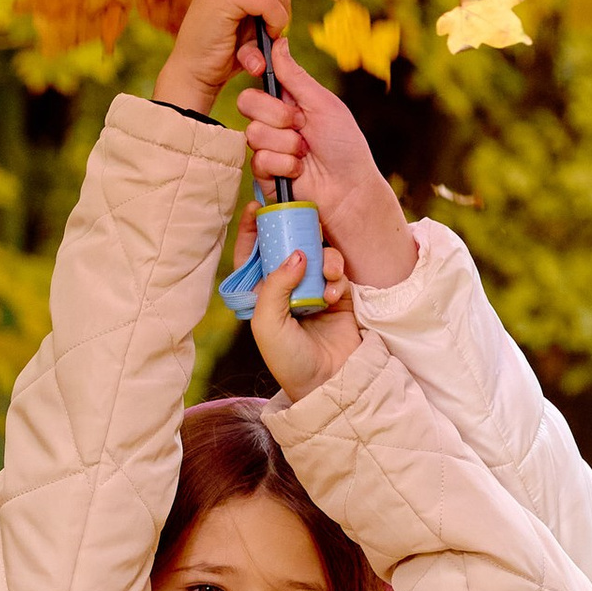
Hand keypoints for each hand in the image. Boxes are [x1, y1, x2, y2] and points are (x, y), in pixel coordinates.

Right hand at [236, 36, 419, 291]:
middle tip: (301, 126)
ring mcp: (267, 147)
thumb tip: (279, 42)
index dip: (255, 70)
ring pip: (253, 133)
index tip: (258, 67)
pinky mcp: (264, 173)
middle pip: (248, 102)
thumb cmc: (344, 146)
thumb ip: (295, 77)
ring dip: (286, 144)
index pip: (259, 78)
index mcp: (289, 100)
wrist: (348, 191)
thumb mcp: (323, 104)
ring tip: (305, 154)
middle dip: (277, 114)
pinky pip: (260, 160)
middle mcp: (274, 121)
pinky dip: (284, 165)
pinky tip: (299, 171)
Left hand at [251, 221, 367, 400]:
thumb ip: (275, 284)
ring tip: (328, 274)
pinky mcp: (338, 294)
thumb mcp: (268, 323)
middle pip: (287, 246)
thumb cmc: (290, 359)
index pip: (252, 255)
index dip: (253, 231)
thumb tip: (297, 253)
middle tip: (302, 222)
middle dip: (295, 233)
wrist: (330, 382)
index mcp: (261, 295)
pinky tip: (335, 293)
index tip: (257, 208)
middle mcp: (286, 289)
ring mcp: (313, 289)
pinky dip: (337, 276)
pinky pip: (338, 270)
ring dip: (324, 257)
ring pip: (317, 253)